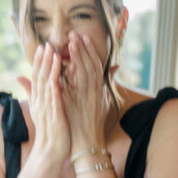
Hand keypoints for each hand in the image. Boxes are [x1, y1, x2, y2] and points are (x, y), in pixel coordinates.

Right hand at [23, 40, 70, 164]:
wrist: (50, 151)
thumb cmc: (49, 129)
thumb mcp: (39, 107)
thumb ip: (32, 91)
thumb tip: (19, 77)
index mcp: (38, 99)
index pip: (37, 76)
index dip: (39, 61)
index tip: (43, 46)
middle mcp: (40, 102)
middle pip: (40, 77)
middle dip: (44, 60)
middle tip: (48, 44)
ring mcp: (47, 110)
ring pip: (47, 87)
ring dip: (50, 71)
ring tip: (55, 56)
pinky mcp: (55, 118)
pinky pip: (54, 103)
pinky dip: (54, 92)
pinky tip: (56, 81)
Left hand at [59, 29, 112, 152]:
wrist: (87, 143)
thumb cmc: (90, 124)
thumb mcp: (99, 102)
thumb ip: (102, 85)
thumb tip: (111, 69)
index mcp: (98, 90)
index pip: (95, 65)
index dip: (90, 51)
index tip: (83, 38)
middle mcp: (95, 91)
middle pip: (91, 65)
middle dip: (83, 48)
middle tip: (75, 34)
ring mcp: (89, 97)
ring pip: (86, 72)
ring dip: (78, 56)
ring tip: (70, 42)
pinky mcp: (82, 105)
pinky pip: (78, 86)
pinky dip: (73, 74)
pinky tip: (66, 64)